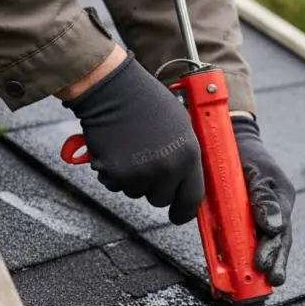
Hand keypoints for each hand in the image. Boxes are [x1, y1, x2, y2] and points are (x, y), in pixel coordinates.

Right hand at [61, 49, 203, 224]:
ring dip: (132, 180)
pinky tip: (115, 151)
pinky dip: (112, 174)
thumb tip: (187, 181)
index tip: (177, 216)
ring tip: (130, 150)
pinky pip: (115, 186)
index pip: (192, 198)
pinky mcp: (117, 174)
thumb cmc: (146, 101)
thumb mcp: (181, 126)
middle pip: (161, 200)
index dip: (184, 211)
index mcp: (188, 156)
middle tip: (145, 164)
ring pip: (136, 193)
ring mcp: (141, 173)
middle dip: (153, 188)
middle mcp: (168, 168)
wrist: (113, 89)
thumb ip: (186, 156)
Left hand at [231, 114, 293, 285]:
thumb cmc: (244, 153)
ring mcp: (260, 217)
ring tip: (253, 290)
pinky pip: (242, 241)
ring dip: (260, 267)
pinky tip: (229, 277)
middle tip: (265, 285)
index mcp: (280, 200)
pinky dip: (236, 258)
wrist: (230, 139)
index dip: (271, 251)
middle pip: (276, 245)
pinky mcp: (244, 220)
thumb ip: (263, 198)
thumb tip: (271, 226)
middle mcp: (273, 212)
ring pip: (263, 246)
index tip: (263, 267)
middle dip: (271, 266)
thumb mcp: (256, 170)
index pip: (279, 231)